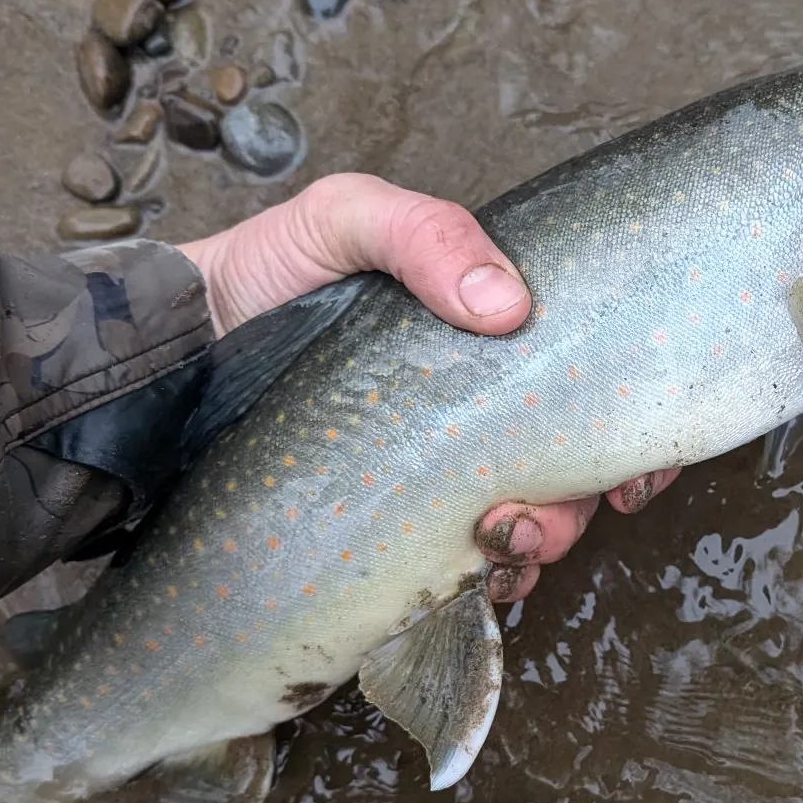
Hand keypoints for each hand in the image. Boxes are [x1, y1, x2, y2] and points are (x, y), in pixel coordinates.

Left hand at [177, 173, 678, 601]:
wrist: (168, 353)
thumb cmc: (266, 274)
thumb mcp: (343, 220)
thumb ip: (423, 233)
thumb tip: (509, 304)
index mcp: (492, 343)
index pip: (592, 389)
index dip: (632, 435)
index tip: (633, 471)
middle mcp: (478, 413)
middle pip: (574, 472)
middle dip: (578, 507)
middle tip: (531, 517)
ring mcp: (435, 476)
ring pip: (528, 528)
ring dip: (537, 548)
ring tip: (496, 546)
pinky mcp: (389, 530)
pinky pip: (462, 572)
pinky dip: (487, 583)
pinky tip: (470, 579)